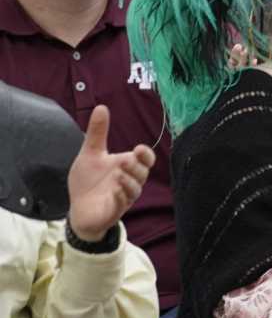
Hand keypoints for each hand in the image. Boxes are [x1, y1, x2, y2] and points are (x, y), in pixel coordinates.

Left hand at [66, 107, 152, 242]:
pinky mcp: (115, 209)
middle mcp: (129, 181)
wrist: (78, 207)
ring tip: (119, 175)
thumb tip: (102, 107)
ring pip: (135, 189)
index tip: (139, 149)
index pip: (145, 160)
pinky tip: (114, 191)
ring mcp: (124, 196)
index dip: (146, 155)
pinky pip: (123, 203)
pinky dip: (120, 196)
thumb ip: (98, 133)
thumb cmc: (88, 181)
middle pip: (143, 173)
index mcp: (127, 166)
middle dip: (137, 167)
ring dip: (129, 181)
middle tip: (125, 160)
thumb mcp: (90, 153)